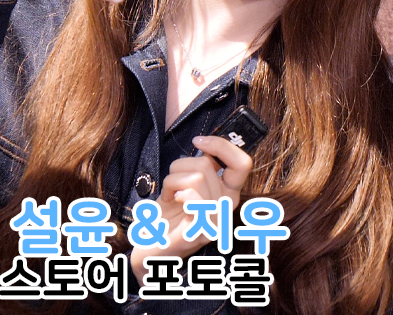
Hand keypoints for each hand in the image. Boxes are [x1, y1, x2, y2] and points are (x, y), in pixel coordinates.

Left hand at [131, 135, 252, 278]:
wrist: (149, 252)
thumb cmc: (166, 218)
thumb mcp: (185, 186)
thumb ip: (200, 169)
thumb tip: (204, 143)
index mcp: (228, 194)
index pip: (243, 163)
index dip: (222, 146)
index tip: (198, 141)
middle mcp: (227, 208)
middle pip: (207, 165)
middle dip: (179, 167)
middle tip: (170, 184)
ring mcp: (216, 222)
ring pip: (195, 178)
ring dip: (171, 181)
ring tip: (168, 196)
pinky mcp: (199, 232)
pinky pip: (193, 198)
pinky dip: (175, 192)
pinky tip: (170, 202)